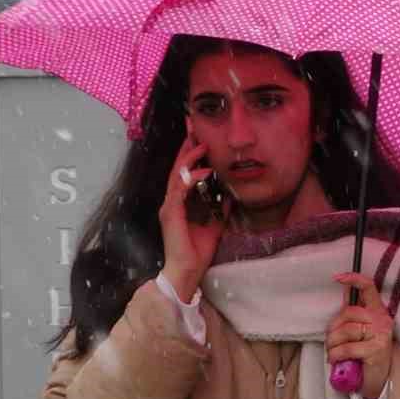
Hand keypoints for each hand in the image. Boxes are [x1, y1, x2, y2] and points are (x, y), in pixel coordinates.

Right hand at [159, 135, 228, 300]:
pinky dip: (193, 178)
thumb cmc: (198, 252)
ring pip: (177, 174)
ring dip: (189, 157)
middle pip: (177, 168)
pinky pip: (180, 190)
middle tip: (193, 127)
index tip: (200, 138)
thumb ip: (220, 208)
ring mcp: (169, 206)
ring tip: (201, 143)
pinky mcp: (170, 213)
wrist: (187, 271)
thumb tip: (230, 194)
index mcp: (180, 203)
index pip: (184, 173)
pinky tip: (207, 170)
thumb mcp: (216, 224)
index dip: (190, 155)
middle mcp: (172, 201)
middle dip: (186, 147)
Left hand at [327, 273, 394, 398]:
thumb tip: (342, 286)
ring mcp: (381, 334)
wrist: (378, 379)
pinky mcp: (376, 350)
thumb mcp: (360, 329)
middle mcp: (382, 320)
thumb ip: (352, 310)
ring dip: (332, 344)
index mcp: (377, 311)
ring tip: (332, 353)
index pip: (369, 288)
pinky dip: (336, 354)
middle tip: (330, 341)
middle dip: (333, 328)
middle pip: (349, 313)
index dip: (354, 279)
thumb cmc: (366, 352)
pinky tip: (335, 359)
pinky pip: (348, 347)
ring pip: (346, 331)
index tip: (337, 278)